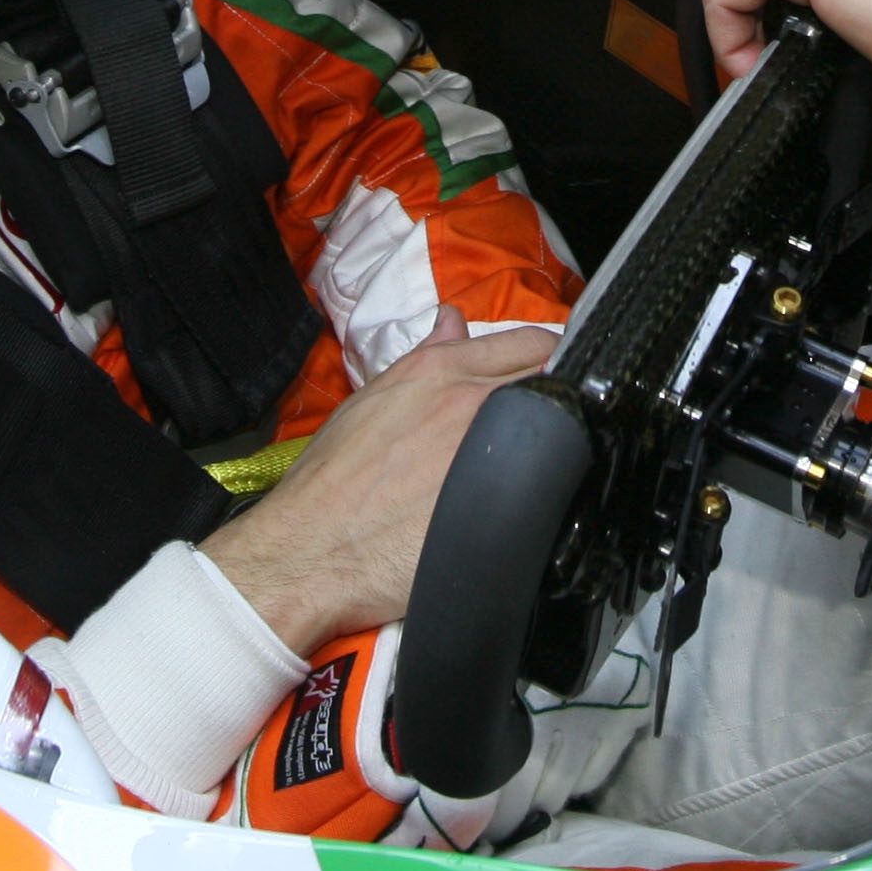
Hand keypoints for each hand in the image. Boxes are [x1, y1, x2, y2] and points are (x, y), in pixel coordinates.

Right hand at [200, 307, 556, 654]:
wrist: (311, 548)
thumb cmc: (330, 481)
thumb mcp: (372, 398)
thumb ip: (425, 356)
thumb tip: (452, 321)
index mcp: (441, 371)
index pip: (529, 340)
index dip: (547, 354)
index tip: (550, 369)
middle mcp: (473, 402)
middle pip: (554, 377)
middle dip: (560, 388)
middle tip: (551, 412)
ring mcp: (492, 453)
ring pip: (559, 426)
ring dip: (557, 434)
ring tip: (537, 455)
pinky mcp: (503, 506)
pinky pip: (550, 486)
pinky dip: (550, 486)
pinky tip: (535, 497)